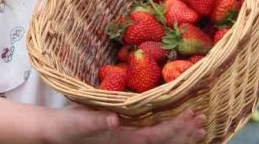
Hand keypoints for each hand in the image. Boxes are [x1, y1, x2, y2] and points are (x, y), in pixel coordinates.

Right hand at [48, 107, 206, 143]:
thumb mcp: (81, 121)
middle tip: (203, 121)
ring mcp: (129, 143)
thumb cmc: (68, 126)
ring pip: (161, 143)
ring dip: (181, 136)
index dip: (176, 128)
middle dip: (185, 134)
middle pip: (164, 143)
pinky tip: (177, 130)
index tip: (192, 116)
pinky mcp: (126, 138)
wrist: (55, 133)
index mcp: (124, 141)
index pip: (156, 137)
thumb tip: (114, 121)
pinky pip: (153, 138)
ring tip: (199, 128)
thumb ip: (97, 121)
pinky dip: (168, 134)